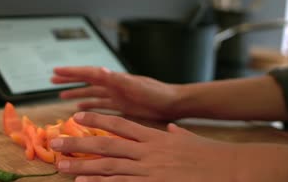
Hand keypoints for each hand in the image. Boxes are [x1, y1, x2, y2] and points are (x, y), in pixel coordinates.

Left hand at [50, 112, 287, 181]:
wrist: (231, 168)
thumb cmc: (211, 155)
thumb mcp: (189, 139)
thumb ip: (175, 133)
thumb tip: (170, 127)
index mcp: (155, 136)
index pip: (121, 124)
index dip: (97, 120)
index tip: (77, 117)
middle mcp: (148, 151)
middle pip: (107, 145)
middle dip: (79, 143)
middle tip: (57, 142)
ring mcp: (150, 170)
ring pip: (110, 166)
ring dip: (83, 166)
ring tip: (62, 166)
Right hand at [52, 66, 179, 119]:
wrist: (172, 103)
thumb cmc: (156, 93)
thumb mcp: (136, 86)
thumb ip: (118, 79)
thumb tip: (100, 71)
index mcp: (114, 78)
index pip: (88, 73)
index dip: (71, 73)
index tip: (55, 71)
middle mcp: (113, 85)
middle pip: (86, 81)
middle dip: (70, 80)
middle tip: (52, 80)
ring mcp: (117, 95)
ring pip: (91, 94)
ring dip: (77, 94)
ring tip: (60, 95)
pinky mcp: (122, 105)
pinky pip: (102, 105)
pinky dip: (90, 106)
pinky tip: (81, 109)